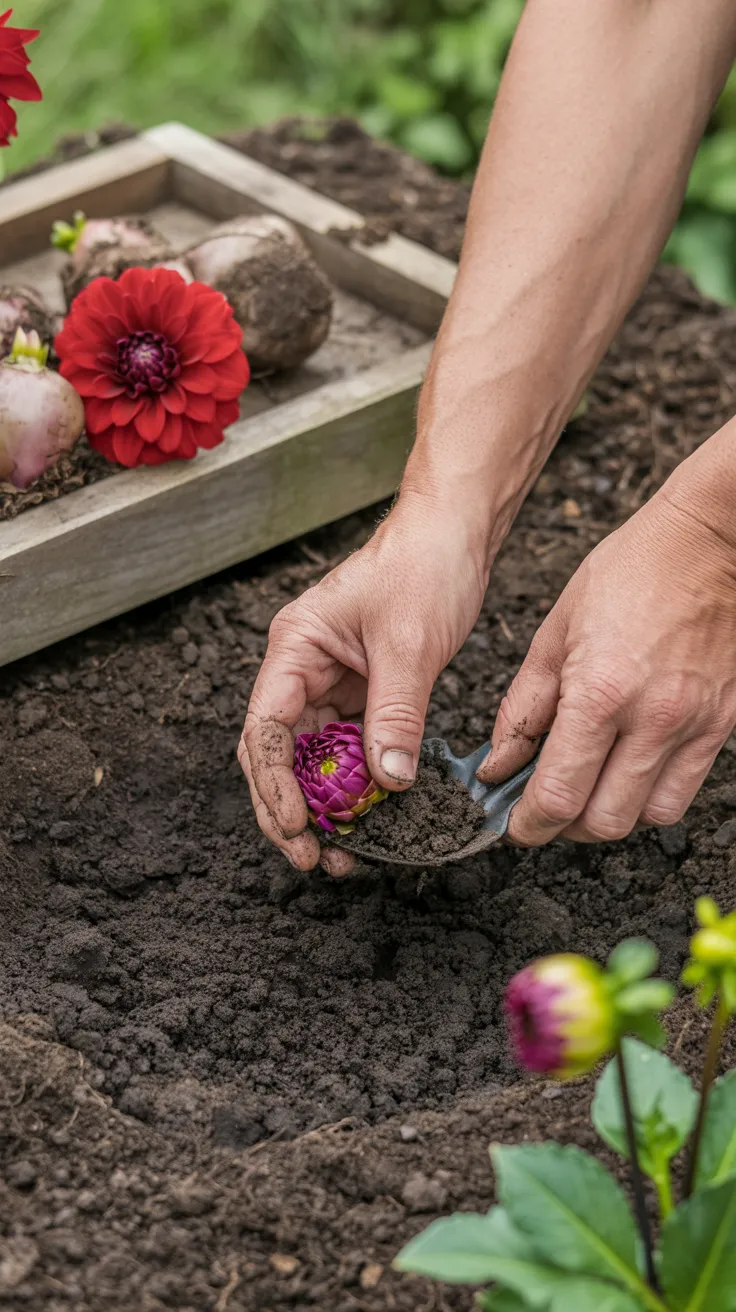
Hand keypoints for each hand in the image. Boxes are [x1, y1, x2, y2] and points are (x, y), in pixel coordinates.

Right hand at [239, 494, 488, 874]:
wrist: (453, 535)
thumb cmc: (423, 567)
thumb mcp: (409, 645)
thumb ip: (395, 715)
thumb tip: (388, 783)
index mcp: (294, 648)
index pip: (265, 729)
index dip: (274, 786)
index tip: (298, 828)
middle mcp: (301, 668)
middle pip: (277, 754)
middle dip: (290, 810)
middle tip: (314, 859)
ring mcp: (329, 683)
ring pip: (311, 759)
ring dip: (323, 806)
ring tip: (342, 854)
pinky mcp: (360, 693)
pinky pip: (348, 748)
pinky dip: (356, 785)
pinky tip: (369, 816)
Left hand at [478, 438, 735, 844]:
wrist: (712, 541)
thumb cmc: (632, 571)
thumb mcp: (556, 631)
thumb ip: (524, 707)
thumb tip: (497, 763)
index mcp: (602, 693)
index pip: (558, 797)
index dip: (527, 825)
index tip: (513, 824)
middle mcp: (654, 721)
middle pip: (602, 822)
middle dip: (563, 826)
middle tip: (543, 805)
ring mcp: (695, 727)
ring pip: (646, 817)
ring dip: (608, 815)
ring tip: (586, 787)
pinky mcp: (722, 726)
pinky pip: (683, 792)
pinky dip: (648, 795)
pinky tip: (626, 768)